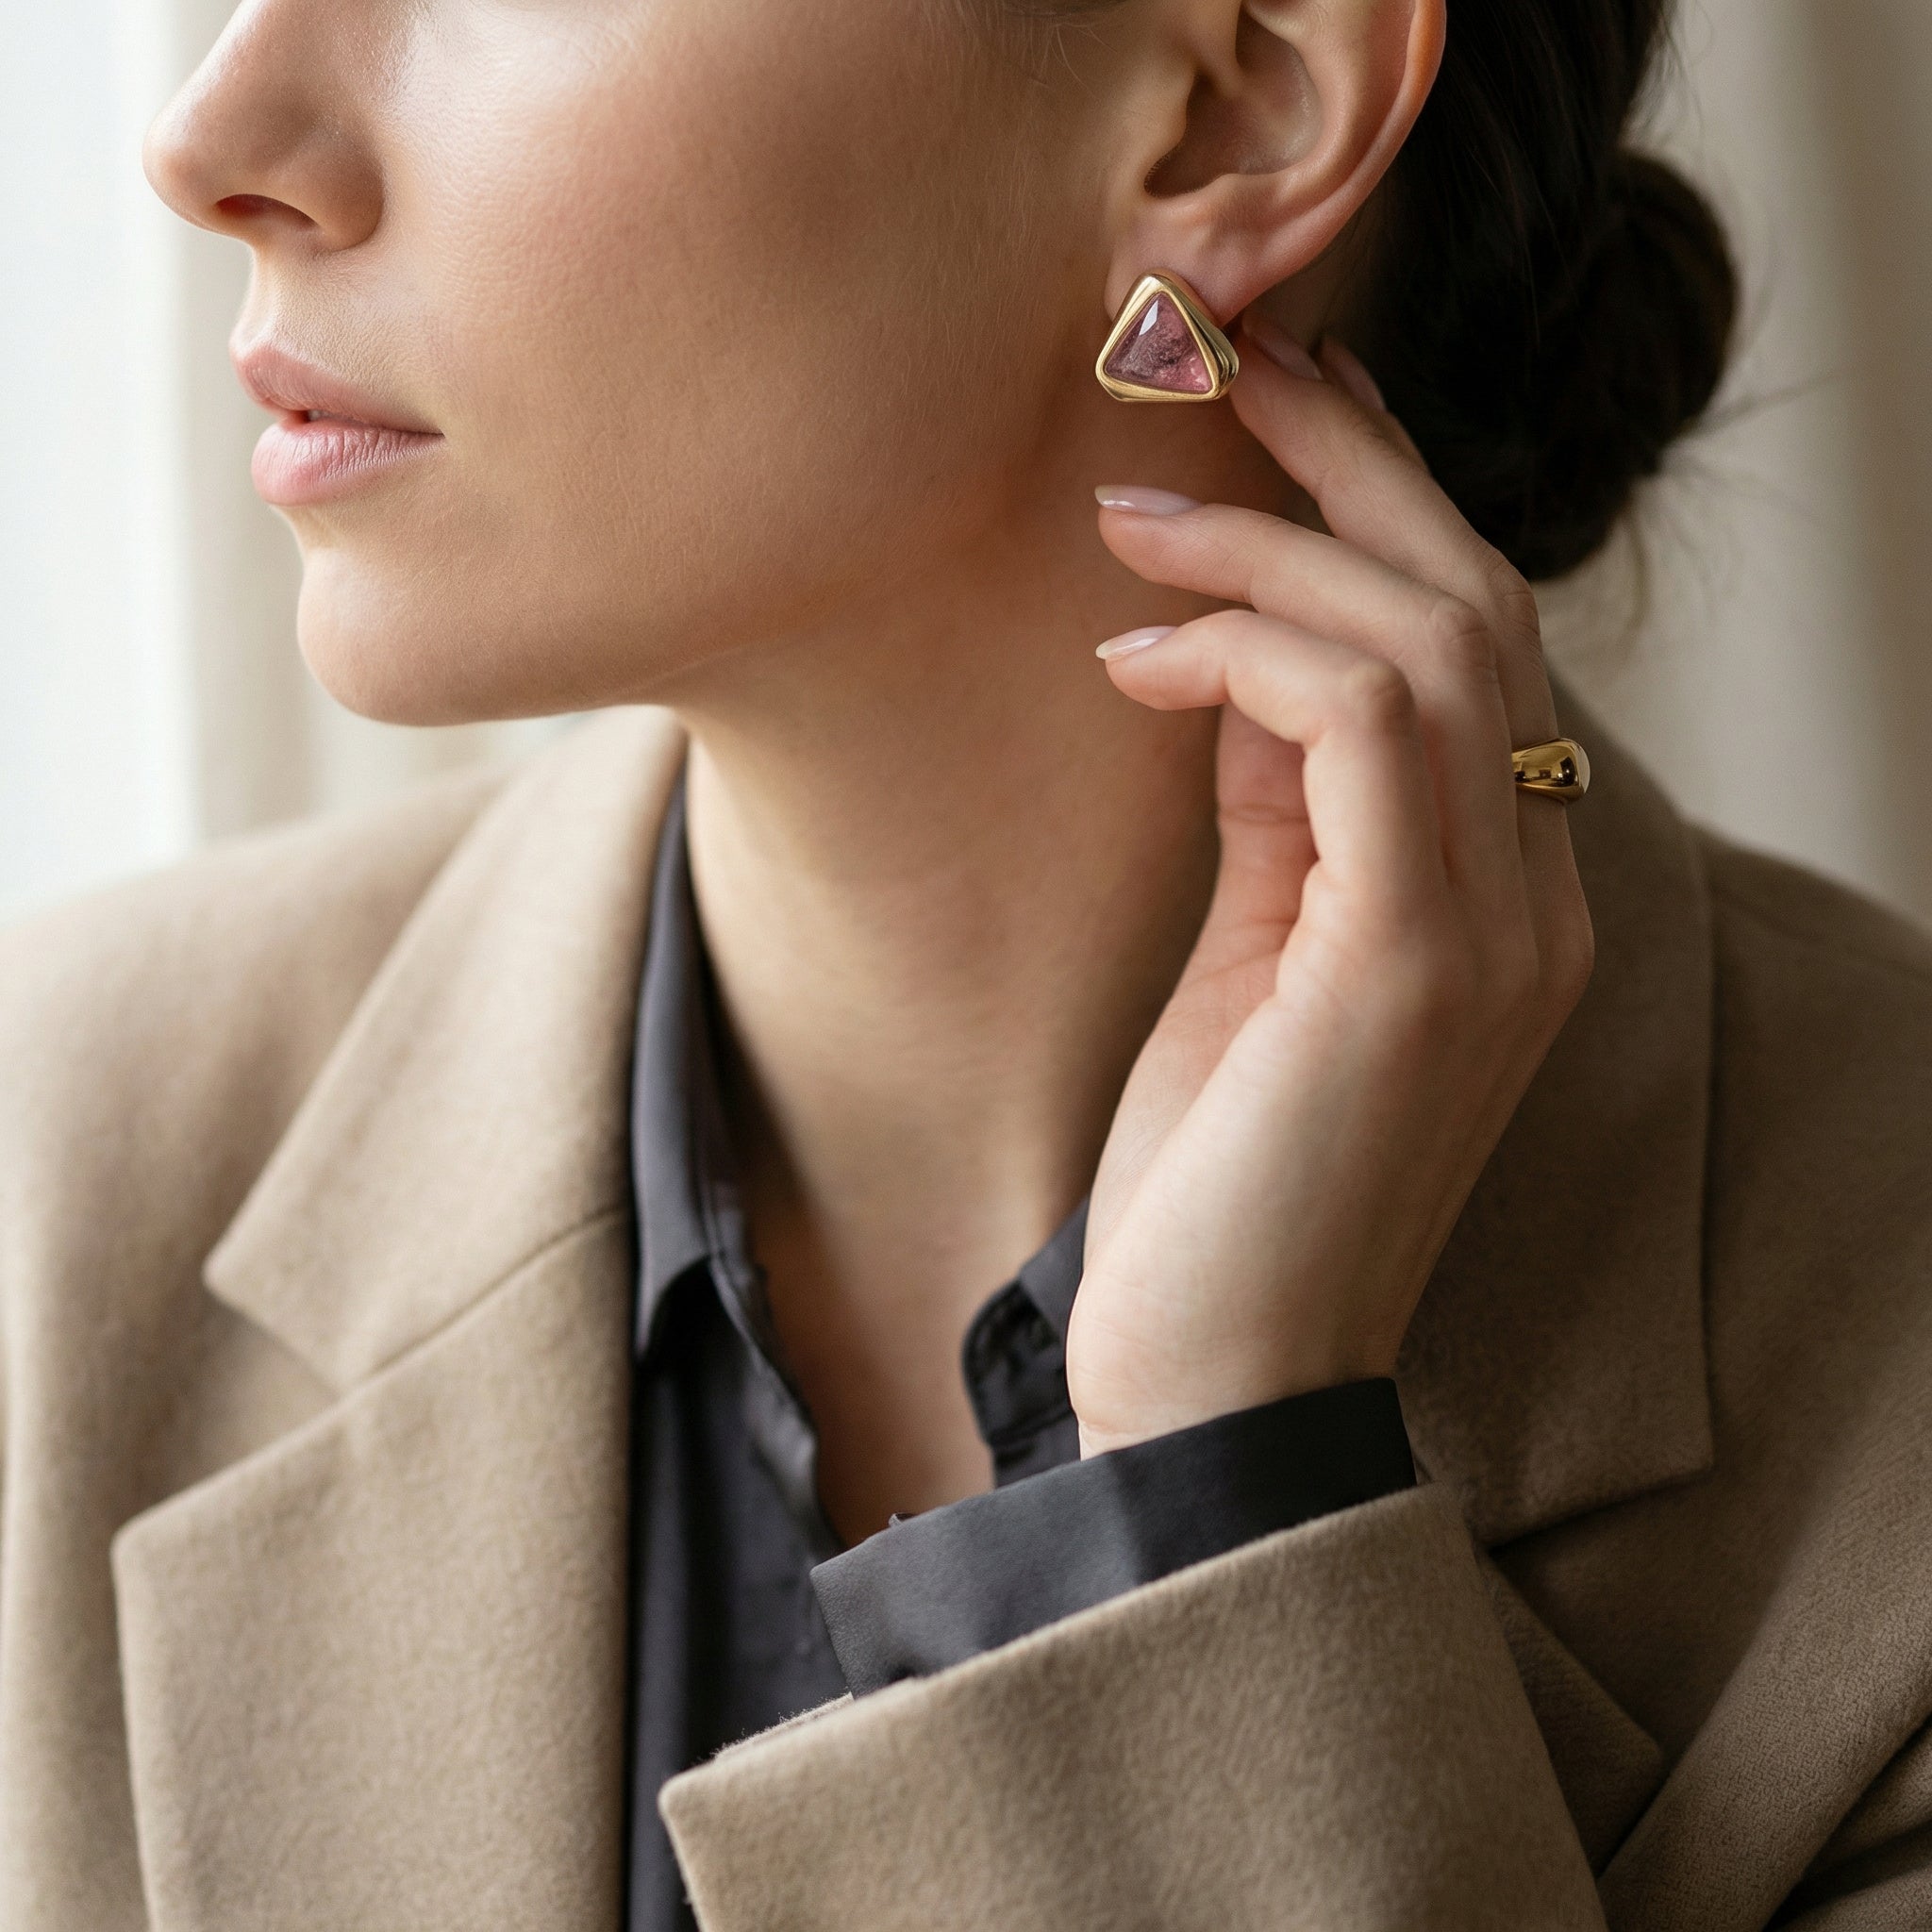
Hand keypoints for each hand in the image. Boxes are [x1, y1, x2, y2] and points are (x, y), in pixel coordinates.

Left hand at [1068, 326, 1593, 1457]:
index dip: (1378, 512)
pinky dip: (1253, 649)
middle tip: (1226, 367)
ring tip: (1130, 514)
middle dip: (1351, 465)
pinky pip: (1369, 719)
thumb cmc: (1217, 1176)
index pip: (1471, 649)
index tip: (1269, 423)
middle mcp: (1539, 895)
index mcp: (1504, 894)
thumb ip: (1279, 805)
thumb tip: (1237, 651)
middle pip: (1477, 604)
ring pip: (1435, 635)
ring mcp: (1500, 927)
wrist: (1216, 1381)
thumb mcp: (1253, 953)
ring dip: (1276, 541)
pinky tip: (1139, 653)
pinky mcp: (1423, 959)